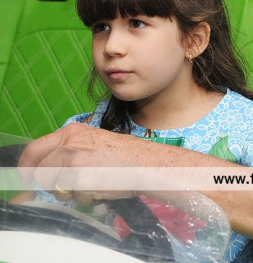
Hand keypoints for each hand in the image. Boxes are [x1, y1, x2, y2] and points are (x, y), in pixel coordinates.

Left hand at [18, 123, 142, 204]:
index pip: (35, 149)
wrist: (147, 164)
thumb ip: (70, 150)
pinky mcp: (81, 182)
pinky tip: (103, 189)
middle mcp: (70, 145)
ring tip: (95, 184)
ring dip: (73, 192)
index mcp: (72, 132)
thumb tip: (46, 170)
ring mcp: (74, 164)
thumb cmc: (127, 154)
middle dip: (52, 184)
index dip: (27, 166)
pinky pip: (75, 198)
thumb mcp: (95, 141)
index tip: (27, 176)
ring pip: (58, 188)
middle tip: (67, 188)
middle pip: (42, 172)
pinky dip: (88, 199)